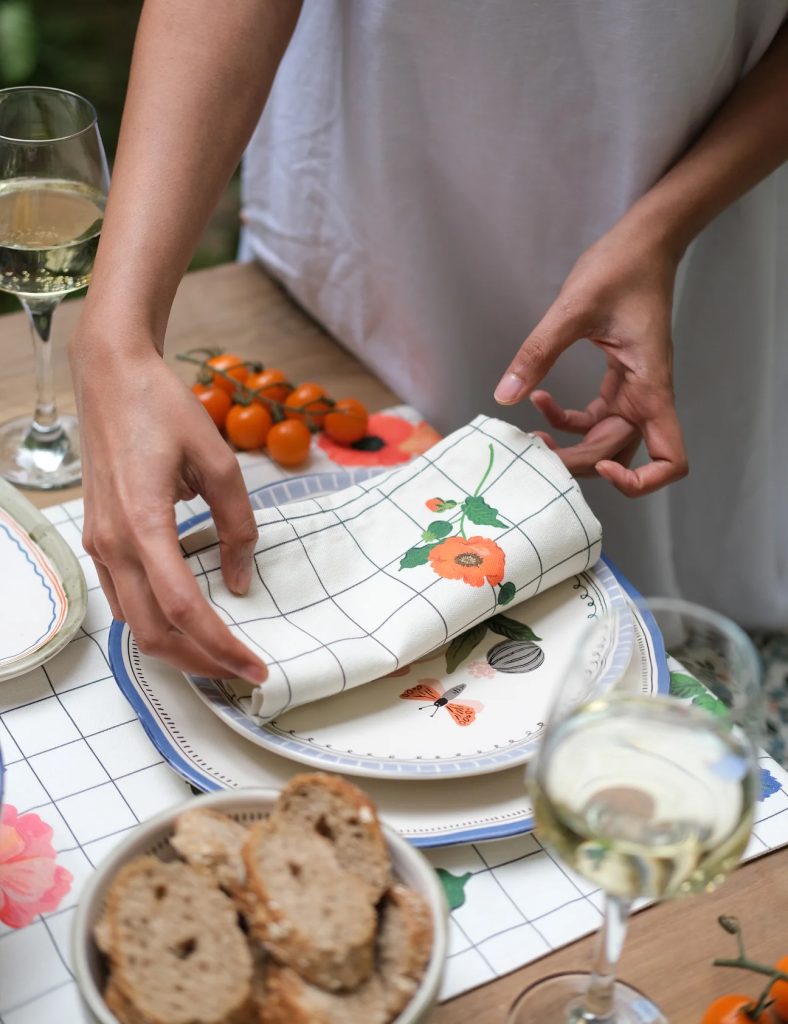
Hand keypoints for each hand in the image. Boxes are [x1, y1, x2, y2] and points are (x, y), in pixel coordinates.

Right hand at [70, 337, 266, 682]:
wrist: (111, 377)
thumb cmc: (163, 408)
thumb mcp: (219, 461)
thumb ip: (237, 525)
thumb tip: (242, 579)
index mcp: (143, 523)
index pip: (182, 608)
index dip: (220, 646)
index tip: (254, 666)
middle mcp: (113, 543)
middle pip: (152, 632)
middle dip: (200, 663)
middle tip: (243, 672)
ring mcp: (99, 544)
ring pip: (133, 623)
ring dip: (177, 647)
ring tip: (220, 654)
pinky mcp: (98, 538)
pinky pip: (123, 598)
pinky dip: (155, 622)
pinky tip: (186, 621)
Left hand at [494, 225, 688, 495]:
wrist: (643, 240)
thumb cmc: (622, 266)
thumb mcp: (572, 309)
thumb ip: (538, 353)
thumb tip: (506, 395)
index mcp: (651, 386)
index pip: (671, 460)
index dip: (642, 481)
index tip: (601, 466)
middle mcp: (647, 396)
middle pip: (621, 455)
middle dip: (578, 462)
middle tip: (535, 453)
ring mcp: (635, 390)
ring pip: (605, 440)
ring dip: (571, 445)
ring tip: (532, 438)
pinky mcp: (620, 380)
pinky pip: (595, 417)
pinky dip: (568, 419)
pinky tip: (538, 400)